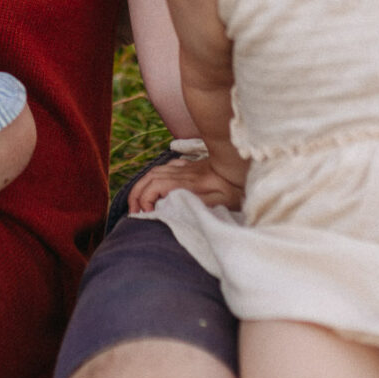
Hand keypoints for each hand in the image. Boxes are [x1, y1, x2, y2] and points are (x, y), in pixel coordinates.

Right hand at [128, 153, 243, 213]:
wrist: (244, 163)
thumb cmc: (236, 186)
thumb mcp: (220, 201)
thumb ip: (197, 204)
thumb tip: (173, 207)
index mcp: (187, 183)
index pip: (155, 187)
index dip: (144, 201)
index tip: (146, 215)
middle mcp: (181, 172)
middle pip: (149, 178)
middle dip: (136, 195)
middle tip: (133, 211)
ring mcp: (185, 167)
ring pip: (154, 171)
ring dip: (142, 186)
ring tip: (138, 202)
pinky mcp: (190, 166)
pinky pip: (166, 167)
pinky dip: (155, 176)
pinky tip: (156, 185)